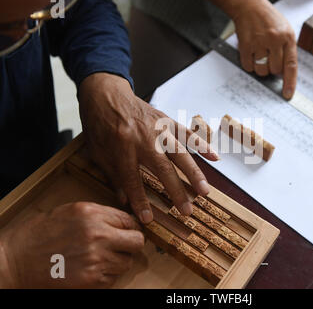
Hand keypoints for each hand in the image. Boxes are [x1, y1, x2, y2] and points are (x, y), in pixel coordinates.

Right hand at [0, 202, 143, 287]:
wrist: (14, 261)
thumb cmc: (38, 234)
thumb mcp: (70, 211)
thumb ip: (99, 215)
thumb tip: (123, 221)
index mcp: (92, 214)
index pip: (129, 220)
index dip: (130, 227)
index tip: (127, 232)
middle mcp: (98, 235)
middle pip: (137, 242)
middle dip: (132, 244)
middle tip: (123, 246)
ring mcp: (95, 259)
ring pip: (126, 262)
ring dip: (118, 261)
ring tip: (100, 258)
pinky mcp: (91, 280)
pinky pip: (114, 278)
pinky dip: (107, 275)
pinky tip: (91, 269)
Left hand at [78, 73, 217, 223]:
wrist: (105, 93)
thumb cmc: (99, 124)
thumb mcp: (97, 152)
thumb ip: (113, 176)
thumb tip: (125, 200)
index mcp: (122, 148)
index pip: (133, 180)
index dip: (140, 201)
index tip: (149, 218)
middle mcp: (143, 139)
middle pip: (163, 169)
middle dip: (176, 192)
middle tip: (187, 211)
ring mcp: (158, 129)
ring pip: (180, 154)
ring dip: (194, 174)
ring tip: (204, 191)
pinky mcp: (166, 121)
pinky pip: (187, 133)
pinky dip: (202, 145)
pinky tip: (215, 157)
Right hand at [232, 0, 297, 99]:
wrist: (250, 6)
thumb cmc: (268, 20)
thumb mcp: (284, 31)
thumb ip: (286, 51)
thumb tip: (283, 74)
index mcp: (288, 37)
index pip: (291, 65)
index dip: (290, 82)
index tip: (288, 94)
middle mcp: (275, 40)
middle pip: (274, 70)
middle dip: (271, 69)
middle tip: (269, 58)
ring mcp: (259, 42)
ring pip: (261, 70)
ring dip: (260, 68)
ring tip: (259, 54)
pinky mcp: (246, 45)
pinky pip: (248, 66)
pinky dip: (249, 64)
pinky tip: (251, 53)